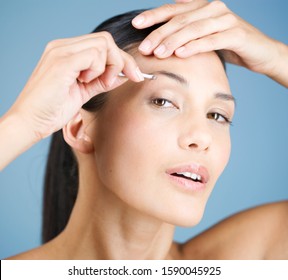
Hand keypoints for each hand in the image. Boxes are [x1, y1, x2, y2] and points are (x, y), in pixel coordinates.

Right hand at [8, 32, 142, 140]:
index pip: (102, 44)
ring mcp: (61, 51)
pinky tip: (87, 81)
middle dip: (122, 61)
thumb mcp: (84, 92)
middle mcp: (63, 47)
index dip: (122, 59)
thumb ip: (102, 81)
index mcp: (67, 52)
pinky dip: (99, 69)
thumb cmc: (54, 109)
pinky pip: (94, 55)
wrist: (31, 121)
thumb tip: (123, 76)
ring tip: (99, 82)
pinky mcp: (62, 61)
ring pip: (103, 44)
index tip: (135, 76)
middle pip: (106, 41)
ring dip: (109, 66)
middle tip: (124, 79)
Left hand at [132, 0, 285, 77]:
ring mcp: (226, 19)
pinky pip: (211, 40)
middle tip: (144, 48)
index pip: (173, 10)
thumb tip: (165, 33)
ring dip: (174, 41)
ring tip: (158, 53)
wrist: (259, 52)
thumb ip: (188, 31)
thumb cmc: (228, 44)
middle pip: (180, 20)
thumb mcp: (205, 36)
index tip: (136, 24)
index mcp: (203, 6)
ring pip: (193, 29)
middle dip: (159, 34)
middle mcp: (214, 8)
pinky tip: (180, 54)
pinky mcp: (236, 34)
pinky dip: (194, 47)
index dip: (154, 16)